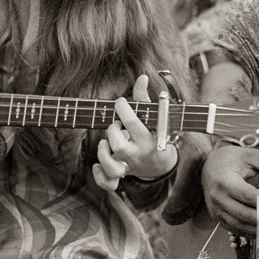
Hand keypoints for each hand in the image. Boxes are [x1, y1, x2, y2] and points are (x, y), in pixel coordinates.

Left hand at [92, 74, 179, 191]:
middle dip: (113, 129)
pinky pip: (108, 182)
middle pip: (118, 144)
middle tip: (118, 125)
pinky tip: (97, 165)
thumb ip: (144, 98)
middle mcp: (137, 154)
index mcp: (148, 138)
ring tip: (106, 143)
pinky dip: (99, 175)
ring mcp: (128, 166)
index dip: (122, 108)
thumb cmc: (156, 133)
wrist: (161, 163)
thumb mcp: (155, 116)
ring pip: (111, 166)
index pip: (132, 122)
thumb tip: (141, 77)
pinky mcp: (121, 174)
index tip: (121, 103)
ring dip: (104, 152)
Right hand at [199, 142, 258, 236]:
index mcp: (225, 181)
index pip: (249, 196)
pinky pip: (236, 229)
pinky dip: (253, 234)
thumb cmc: (228, 160)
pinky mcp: (218, 217)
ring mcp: (217, 210)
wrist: (206, 165)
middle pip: (245, 215)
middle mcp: (218, 198)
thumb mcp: (248, 156)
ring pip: (241, 226)